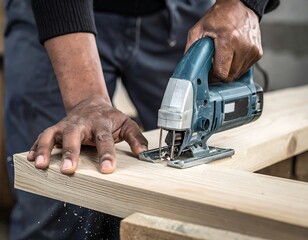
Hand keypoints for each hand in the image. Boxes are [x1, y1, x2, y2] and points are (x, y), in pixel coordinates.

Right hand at [27, 96, 147, 173]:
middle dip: (70, 152)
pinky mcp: (56, 129)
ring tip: (40, 165)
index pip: (105, 139)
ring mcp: (67, 126)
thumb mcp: (126, 124)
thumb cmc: (110, 118)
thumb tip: (143, 153)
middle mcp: (82, 124)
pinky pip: (43, 136)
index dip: (106, 154)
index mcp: (101, 124)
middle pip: (74, 135)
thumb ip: (136, 138)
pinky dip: (35, 147)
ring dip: (45, 148)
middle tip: (68, 170)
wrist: (92, 104)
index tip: (107, 170)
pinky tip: (31, 159)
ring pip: (53, 134)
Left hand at [185, 0, 261, 81]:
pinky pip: (244, 69)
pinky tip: (232, 56)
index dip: (212, 76)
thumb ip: (191, 48)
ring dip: (228, 71)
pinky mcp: (257, 53)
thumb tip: (188, 66)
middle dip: (220, 74)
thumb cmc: (219, 17)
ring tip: (223, 58)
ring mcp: (252, 50)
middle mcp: (243, 46)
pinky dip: (237, 67)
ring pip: (237, 75)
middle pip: (229, 76)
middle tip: (214, 65)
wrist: (239, 6)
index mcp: (228, 40)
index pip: (221, 72)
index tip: (208, 73)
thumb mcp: (199, 29)